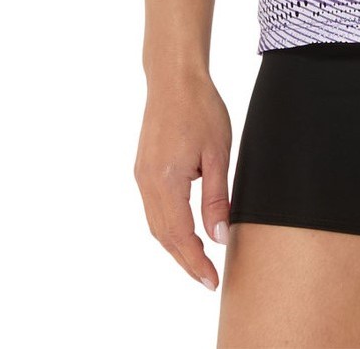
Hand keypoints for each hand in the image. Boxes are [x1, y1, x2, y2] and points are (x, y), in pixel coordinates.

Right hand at [134, 68, 232, 290]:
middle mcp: (147, 182)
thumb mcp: (218, 153)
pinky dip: (168, 226)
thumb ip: (216, 197)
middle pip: (164, 236)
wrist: (174, 78)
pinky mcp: (143, 168)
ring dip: (175, 245)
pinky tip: (184, 231)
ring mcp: (141, 175)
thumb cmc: (201, 108)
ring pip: (156, 224)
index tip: (212, 281)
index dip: (195, 263)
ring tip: (198, 261)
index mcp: (166, 181)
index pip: (180, 236)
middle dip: (185, 260)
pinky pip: (153, 208)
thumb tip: (218, 236)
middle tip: (207, 279)